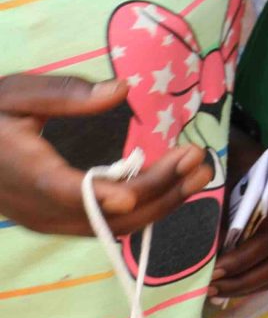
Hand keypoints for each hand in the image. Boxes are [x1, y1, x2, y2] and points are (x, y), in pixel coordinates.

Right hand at [0, 75, 211, 237]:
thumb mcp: (16, 94)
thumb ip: (66, 95)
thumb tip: (121, 89)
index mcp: (26, 173)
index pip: (69, 192)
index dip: (106, 195)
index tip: (144, 187)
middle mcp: (38, 207)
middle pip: (104, 216)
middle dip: (159, 192)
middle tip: (199, 159)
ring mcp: (46, 220)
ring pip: (110, 227)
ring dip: (159, 203)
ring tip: (199, 173)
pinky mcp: (54, 221)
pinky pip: (103, 224)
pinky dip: (142, 209)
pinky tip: (170, 186)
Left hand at [211, 153, 267, 299]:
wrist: (245, 148)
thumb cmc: (232, 158)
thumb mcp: (222, 174)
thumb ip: (215, 204)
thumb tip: (202, 246)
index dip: (241, 260)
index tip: (212, 271)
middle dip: (241, 279)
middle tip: (209, 288)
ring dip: (244, 285)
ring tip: (214, 291)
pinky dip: (251, 282)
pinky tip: (226, 286)